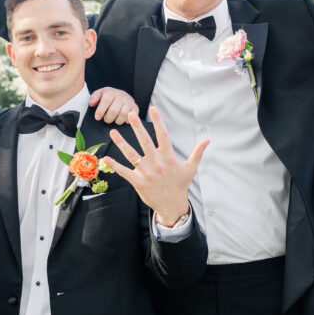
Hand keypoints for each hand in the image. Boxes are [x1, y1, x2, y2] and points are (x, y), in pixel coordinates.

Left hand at [90, 87, 137, 124]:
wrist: (122, 95)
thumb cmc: (109, 97)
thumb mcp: (100, 94)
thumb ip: (94, 98)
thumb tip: (91, 103)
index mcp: (111, 93)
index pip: (106, 101)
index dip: (101, 110)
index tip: (97, 117)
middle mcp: (121, 97)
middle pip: (114, 110)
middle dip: (108, 118)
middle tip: (106, 120)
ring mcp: (129, 102)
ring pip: (123, 114)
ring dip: (117, 120)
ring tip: (114, 120)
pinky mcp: (135, 108)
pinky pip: (131, 117)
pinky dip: (125, 121)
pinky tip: (121, 119)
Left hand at [101, 107, 207, 225]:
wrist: (173, 205)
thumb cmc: (181, 185)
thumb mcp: (191, 168)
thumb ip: (197, 152)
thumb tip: (207, 139)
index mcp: (169, 157)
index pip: (163, 135)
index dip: (159, 121)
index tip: (153, 109)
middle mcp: (157, 163)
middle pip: (145, 142)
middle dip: (137, 127)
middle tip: (130, 114)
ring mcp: (146, 173)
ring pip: (131, 155)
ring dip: (121, 143)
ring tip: (113, 132)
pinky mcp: (138, 182)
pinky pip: (124, 172)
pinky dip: (115, 165)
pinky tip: (106, 157)